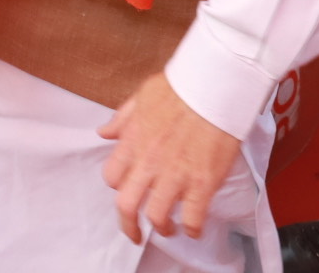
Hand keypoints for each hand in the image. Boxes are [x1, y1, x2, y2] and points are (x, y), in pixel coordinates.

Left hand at [99, 73, 240, 242]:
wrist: (214, 85)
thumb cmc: (181, 87)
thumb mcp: (141, 97)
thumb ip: (121, 119)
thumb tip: (104, 133)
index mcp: (133, 141)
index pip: (111, 176)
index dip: (118, 187)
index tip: (127, 189)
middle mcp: (149, 162)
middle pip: (127, 205)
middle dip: (128, 225)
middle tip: (134, 233)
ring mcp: (175, 174)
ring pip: (157, 216)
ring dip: (161, 227)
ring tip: (168, 227)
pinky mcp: (202, 182)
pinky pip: (192, 217)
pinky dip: (192, 228)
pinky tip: (194, 228)